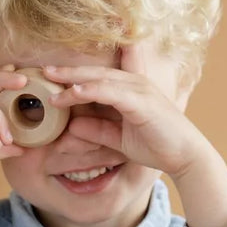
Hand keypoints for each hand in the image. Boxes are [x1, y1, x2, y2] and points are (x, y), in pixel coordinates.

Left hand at [44, 43, 206, 177]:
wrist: (183, 156)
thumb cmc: (154, 145)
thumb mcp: (117, 140)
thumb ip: (96, 132)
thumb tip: (71, 129)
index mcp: (127, 90)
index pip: (96, 78)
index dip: (73, 75)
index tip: (49, 76)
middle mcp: (133, 84)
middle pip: (93, 73)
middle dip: (67, 72)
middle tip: (42, 70)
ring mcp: (138, 90)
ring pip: (100, 79)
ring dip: (74, 79)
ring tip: (51, 78)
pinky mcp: (142, 102)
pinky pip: (112, 92)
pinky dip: (92, 90)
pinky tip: (74, 92)